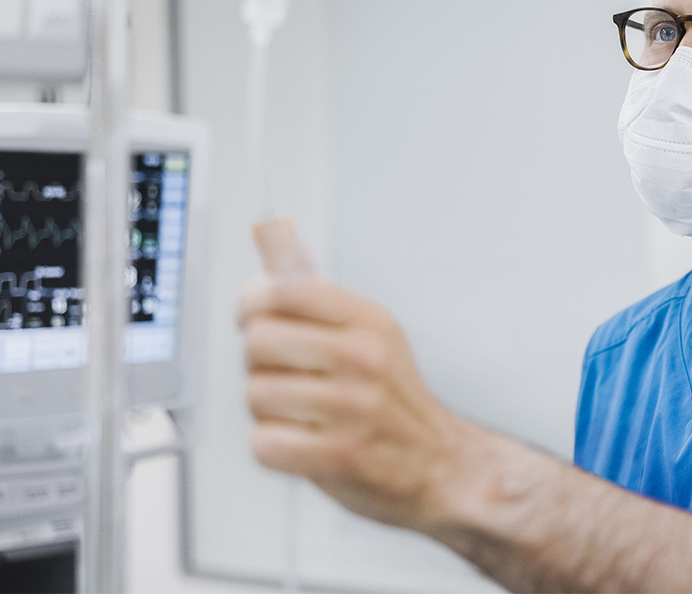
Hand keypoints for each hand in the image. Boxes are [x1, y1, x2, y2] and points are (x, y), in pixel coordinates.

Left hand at [238, 274, 471, 530]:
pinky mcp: (339, 456)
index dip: (253, 301)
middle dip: (258, 362)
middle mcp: (363, 359)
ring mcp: (352, 408)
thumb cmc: (392, 397)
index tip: (254, 316)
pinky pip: (263, 442)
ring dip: (266, 408)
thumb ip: (311, 286)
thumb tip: (272, 229)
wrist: (437, 462)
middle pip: (259, 341)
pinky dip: (272, 446)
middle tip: (284, 373)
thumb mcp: (366, 329)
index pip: (289, 289)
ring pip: (256, 393)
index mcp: (369, 321)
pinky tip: (301, 440)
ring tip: (298, 411)